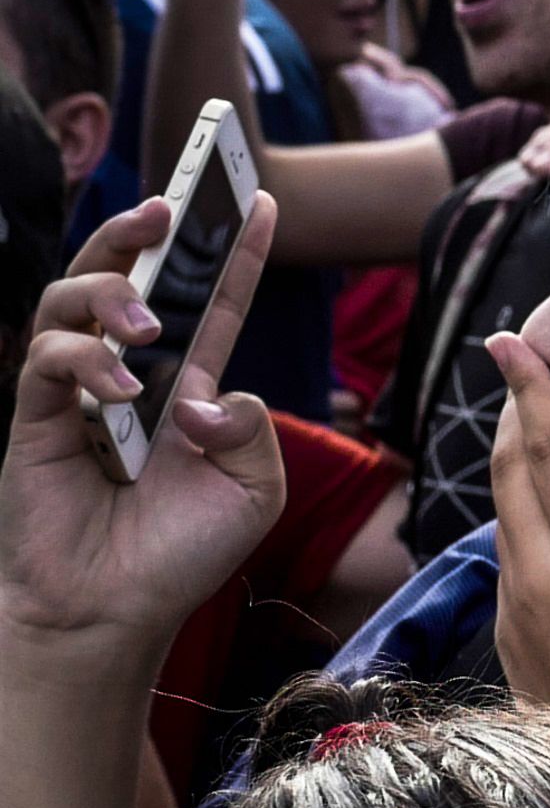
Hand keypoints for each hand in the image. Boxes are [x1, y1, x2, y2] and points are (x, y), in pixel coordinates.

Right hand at [4, 200, 287, 665]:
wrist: (116, 609)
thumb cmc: (183, 553)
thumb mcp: (253, 491)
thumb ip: (251, 429)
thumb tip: (205, 391)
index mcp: (188, 385)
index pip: (212, 302)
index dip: (233, 252)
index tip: (259, 198)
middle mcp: (130, 375)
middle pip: (127, 276)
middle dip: (142, 231)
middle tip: (166, 207)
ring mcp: (76, 390)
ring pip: (72, 299)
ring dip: (109, 293)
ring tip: (145, 325)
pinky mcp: (33, 416)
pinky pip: (47, 358)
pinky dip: (83, 360)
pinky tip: (116, 390)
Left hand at [484, 338, 549, 744]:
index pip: (548, 452)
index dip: (529, 393)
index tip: (510, 344)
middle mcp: (539, 571)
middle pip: (509, 468)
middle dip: (513, 411)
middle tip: (521, 367)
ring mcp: (518, 600)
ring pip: (502, 505)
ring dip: (514, 456)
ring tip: (538, 425)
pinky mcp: (512, 626)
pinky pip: (509, 547)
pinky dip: (522, 506)